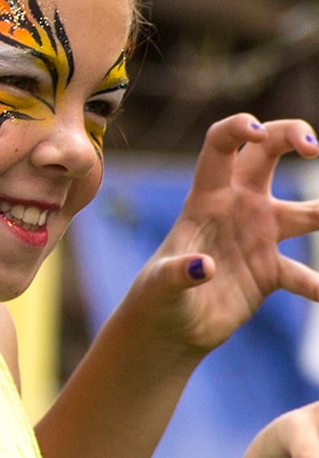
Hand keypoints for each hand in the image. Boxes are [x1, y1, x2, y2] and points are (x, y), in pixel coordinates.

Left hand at [128, 113, 318, 353]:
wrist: (167, 328)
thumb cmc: (155, 297)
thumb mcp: (159, 285)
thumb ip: (176, 273)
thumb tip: (204, 267)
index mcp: (205, 199)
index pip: (220, 148)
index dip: (237, 129)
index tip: (257, 131)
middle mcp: (237, 209)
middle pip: (268, 155)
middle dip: (292, 135)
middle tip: (313, 148)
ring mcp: (258, 237)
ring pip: (308, 212)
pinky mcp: (271, 272)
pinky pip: (306, 276)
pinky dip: (318, 285)